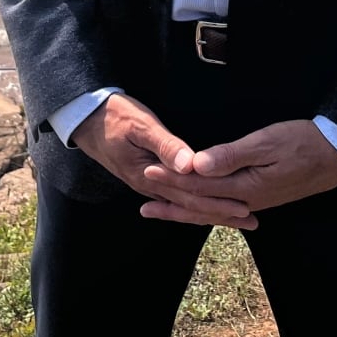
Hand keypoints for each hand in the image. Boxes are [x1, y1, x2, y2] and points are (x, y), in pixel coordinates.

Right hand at [71, 94, 257, 228]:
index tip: (244, 207)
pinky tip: (201, 210)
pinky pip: (175, 197)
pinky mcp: (147, 177)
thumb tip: (191, 164)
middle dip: (222, 212)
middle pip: (191, 204)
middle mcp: (150, 186)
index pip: (192, 194)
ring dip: (210, 211)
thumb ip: (166, 145)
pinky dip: (192, 205)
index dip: (219, 201)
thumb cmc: (115, 116)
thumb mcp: (141, 126)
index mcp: (151, 176)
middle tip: (251, 220)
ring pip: (184, 204)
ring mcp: (148, 184)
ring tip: (235, 218)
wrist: (85, 118)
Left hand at [139, 119, 336, 223]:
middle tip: (142, 197)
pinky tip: (198, 209)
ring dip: (183, 210)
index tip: (149, 171)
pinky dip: (204, 209)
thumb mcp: (268, 142)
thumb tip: (197, 165)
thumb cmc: (305, 142)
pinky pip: (224, 209)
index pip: (200, 186)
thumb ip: (232, 155)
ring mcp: (255, 202)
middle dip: (171, 200)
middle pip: (201, 205)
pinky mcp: (262, 198)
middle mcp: (247, 201)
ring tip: (159, 211)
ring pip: (211, 211)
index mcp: (246, 187)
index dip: (173, 179)